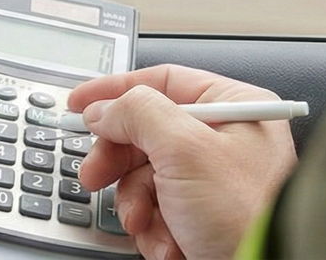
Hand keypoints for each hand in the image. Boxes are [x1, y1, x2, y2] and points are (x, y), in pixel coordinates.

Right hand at [71, 65, 296, 259]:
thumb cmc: (246, 213)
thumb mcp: (186, 149)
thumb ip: (139, 114)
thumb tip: (105, 108)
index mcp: (232, 107)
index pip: (162, 82)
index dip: (116, 92)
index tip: (80, 104)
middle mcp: (224, 138)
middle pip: (147, 133)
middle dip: (120, 161)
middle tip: (97, 174)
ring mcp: (212, 180)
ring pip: (146, 177)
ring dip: (138, 204)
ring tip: (146, 221)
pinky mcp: (201, 216)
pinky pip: (157, 211)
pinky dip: (154, 229)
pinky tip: (169, 242)